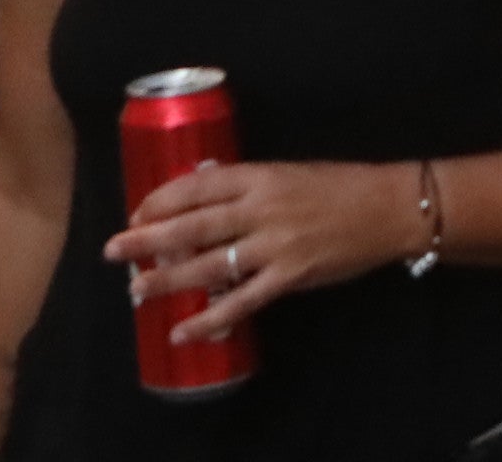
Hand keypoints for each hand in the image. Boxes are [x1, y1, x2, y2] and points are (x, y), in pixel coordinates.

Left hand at [112, 155, 417, 336]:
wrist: (386, 209)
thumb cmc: (339, 185)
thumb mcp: (289, 172)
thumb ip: (249, 187)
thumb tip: (203, 202)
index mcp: (260, 175)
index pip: (199, 185)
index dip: (163, 199)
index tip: (138, 210)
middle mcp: (261, 208)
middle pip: (193, 225)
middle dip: (148, 239)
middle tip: (115, 250)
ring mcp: (274, 245)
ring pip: (209, 264)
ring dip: (168, 279)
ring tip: (138, 289)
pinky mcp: (289, 277)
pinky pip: (241, 302)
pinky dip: (210, 319)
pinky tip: (185, 330)